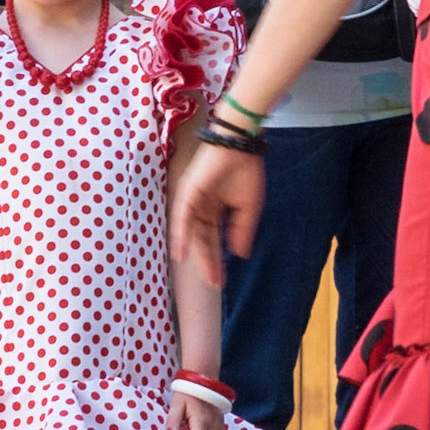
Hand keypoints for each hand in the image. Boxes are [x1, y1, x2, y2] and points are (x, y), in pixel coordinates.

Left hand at [170, 141, 265, 289]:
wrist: (240, 146)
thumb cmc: (246, 171)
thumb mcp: (248, 208)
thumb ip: (242, 231)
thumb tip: (240, 254)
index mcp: (216, 209)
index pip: (214, 239)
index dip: (218, 259)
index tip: (222, 280)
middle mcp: (202, 207)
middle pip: (204, 240)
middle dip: (210, 262)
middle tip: (215, 283)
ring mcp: (193, 200)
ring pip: (191, 232)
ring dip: (196, 254)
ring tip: (205, 276)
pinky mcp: (187, 193)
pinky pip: (182, 218)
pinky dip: (181, 236)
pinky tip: (182, 254)